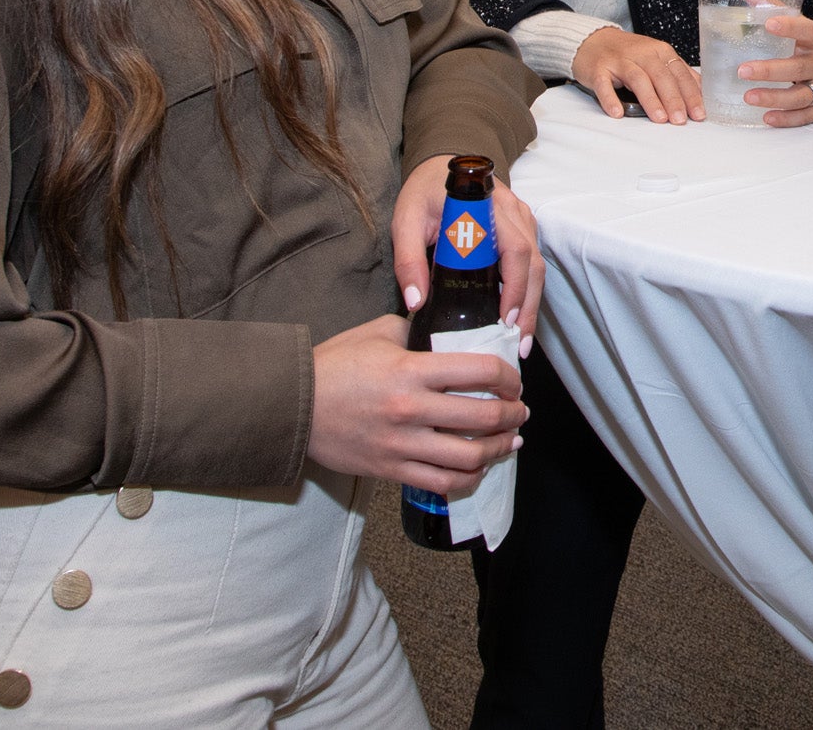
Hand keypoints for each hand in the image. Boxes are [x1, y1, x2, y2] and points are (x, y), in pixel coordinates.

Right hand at [307, 314, 526, 489]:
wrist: (292, 406)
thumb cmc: (334, 365)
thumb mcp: (377, 332)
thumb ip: (417, 330)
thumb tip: (449, 332)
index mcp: (411, 370)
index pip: (479, 372)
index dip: (508, 377)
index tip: (513, 380)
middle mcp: (411, 410)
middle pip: (482, 417)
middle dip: (512, 415)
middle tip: (520, 411)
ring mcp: (401, 444)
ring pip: (468, 457)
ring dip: (498, 449)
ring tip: (510, 441)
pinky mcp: (390, 469)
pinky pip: (440, 482)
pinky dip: (467, 478)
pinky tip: (478, 467)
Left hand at [393, 155, 545, 354]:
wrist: (442, 166)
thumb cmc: (425, 193)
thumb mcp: (406, 221)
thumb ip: (408, 260)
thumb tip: (416, 302)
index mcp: (488, 208)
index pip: (515, 249)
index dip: (515, 286)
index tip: (506, 319)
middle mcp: (513, 212)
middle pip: (534, 263)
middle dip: (529, 306)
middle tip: (520, 343)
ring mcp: (522, 219)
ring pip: (537, 265)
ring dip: (532, 302)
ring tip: (521, 338)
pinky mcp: (523, 228)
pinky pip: (532, 261)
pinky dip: (528, 290)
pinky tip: (517, 315)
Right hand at [572, 27, 705, 124]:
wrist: (593, 41)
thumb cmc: (628, 54)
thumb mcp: (656, 58)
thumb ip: (677, 73)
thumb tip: (701, 91)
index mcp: (659, 51)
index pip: (679, 73)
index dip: (690, 94)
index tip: (698, 113)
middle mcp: (641, 53)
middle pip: (661, 76)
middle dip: (673, 99)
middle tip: (680, 119)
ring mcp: (619, 61)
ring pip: (638, 79)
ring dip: (650, 99)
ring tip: (660, 118)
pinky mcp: (598, 69)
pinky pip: (604, 84)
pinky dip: (611, 99)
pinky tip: (618, 112)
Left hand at [742, 14, 812, 126]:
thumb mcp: (801, 25)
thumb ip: (773, 5)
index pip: (807, 30)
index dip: (789, 27)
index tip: (769, 24)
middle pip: (798, 68)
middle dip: (770, 71)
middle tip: (743, 70)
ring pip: (800, 96)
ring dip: (774, 97)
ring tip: (748, 96)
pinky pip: (806, 115)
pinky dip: (787, 118)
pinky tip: (767, 118)